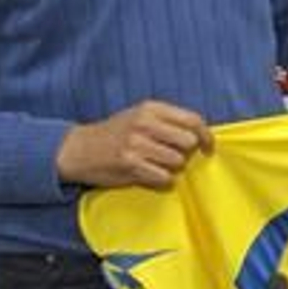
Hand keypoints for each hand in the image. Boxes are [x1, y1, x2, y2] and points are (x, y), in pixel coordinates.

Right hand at [55, 99, 214, 188]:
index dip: (206, 136)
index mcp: (151, 108)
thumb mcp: (140, 116)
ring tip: (156, 164)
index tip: (208, 147)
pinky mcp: (130, 164)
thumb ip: (168, 122)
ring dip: (172, 168)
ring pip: (177, 162)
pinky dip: (162, 180)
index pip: (192, 120)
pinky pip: (164, 177)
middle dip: (186, 153)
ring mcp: (136, 143)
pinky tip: (149, 174)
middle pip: (188, 142)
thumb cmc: (116, 134)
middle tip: (173, 156)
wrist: (80, 149)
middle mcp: (145, 123)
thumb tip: (201, 135)